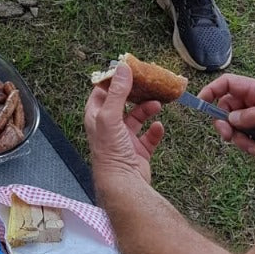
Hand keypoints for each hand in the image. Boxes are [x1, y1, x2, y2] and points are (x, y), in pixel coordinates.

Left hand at [85, 62, 164, 186]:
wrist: (123, 184)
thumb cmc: (110, 151)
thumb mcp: (110, 116)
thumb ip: (117, 93)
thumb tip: (123, 68)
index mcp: (96, 117)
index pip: (101, 92)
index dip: (114, 80)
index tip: (128, 69)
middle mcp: (108, 127)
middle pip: (122, 103)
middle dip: (135, 94)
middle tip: (148, 84)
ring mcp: (123, 140)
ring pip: (137, 118)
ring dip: (147, 110)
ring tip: (158, 104)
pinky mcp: (138, 152)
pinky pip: (148, 137)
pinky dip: (154, 130)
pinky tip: (158, 127)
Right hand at [199, 73, 254, 156]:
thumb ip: (250, 116)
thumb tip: (229, 118)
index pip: (228, 84)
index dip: (212, 91)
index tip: (201, 104)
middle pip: (228, 111)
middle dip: (228, 126)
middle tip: (230, 137)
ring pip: (239, 130)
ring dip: (245, 142)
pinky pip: (252, 142)